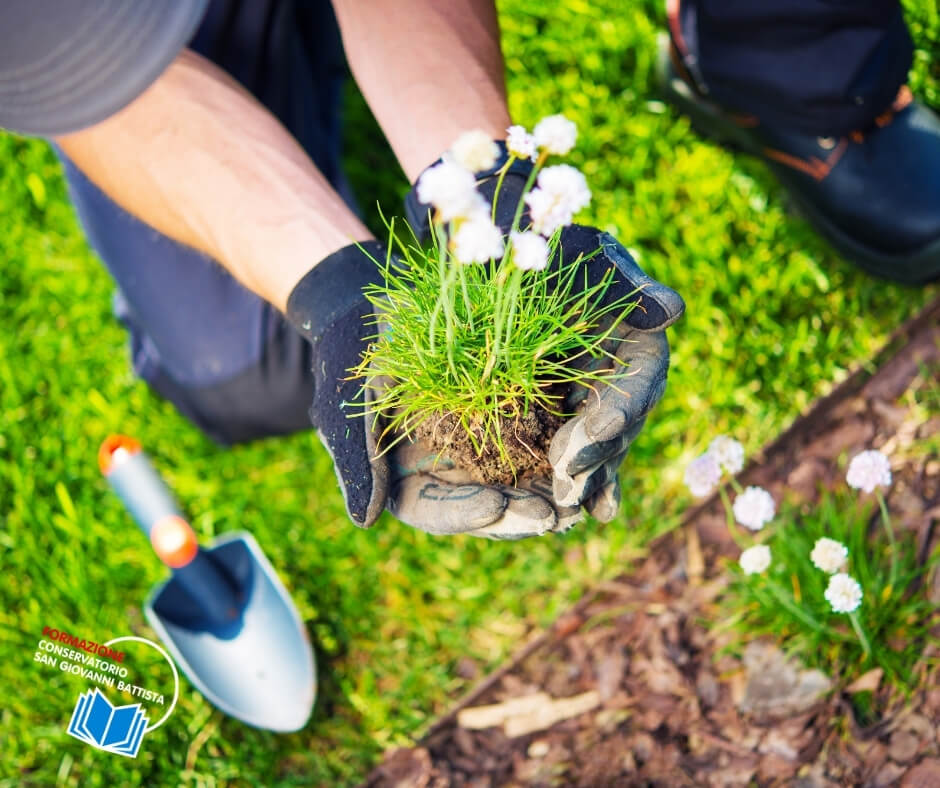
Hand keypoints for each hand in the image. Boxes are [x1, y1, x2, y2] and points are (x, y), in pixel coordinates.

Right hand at [286, 241, 581, 537]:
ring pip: (519, 482)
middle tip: (550, 516)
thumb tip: (364, 520)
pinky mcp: (510, 416)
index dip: (463, 514)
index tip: (493, 508)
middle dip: (518, 514)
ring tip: (577, 502)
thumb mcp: (354, 400)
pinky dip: (562, 452)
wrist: (378, 307)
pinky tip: (588, 457)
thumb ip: (360, 458)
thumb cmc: (357, 353)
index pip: (436, 511)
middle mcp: (449, 471)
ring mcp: (482, 446)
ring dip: (548, 493)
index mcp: (407, 477)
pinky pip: (540, 441)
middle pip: (487, 507)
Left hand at [548, 227, 683, 518]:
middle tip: (568, 486)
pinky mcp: (561, 412)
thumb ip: (621, 282)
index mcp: (636, 336)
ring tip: (564, 507)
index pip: (640, 380)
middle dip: (596, 457)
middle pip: (621, 424)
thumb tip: (673, 309)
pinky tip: (559, 512)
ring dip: (584, 478)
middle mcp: (621, 372)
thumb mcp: (578, 253)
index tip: (595, 433)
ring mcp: (592, 396)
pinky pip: (571, 450)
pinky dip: (569, 478)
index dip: (621, 408)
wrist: (504, 252)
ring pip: (598, 446)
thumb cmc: (544, 241)